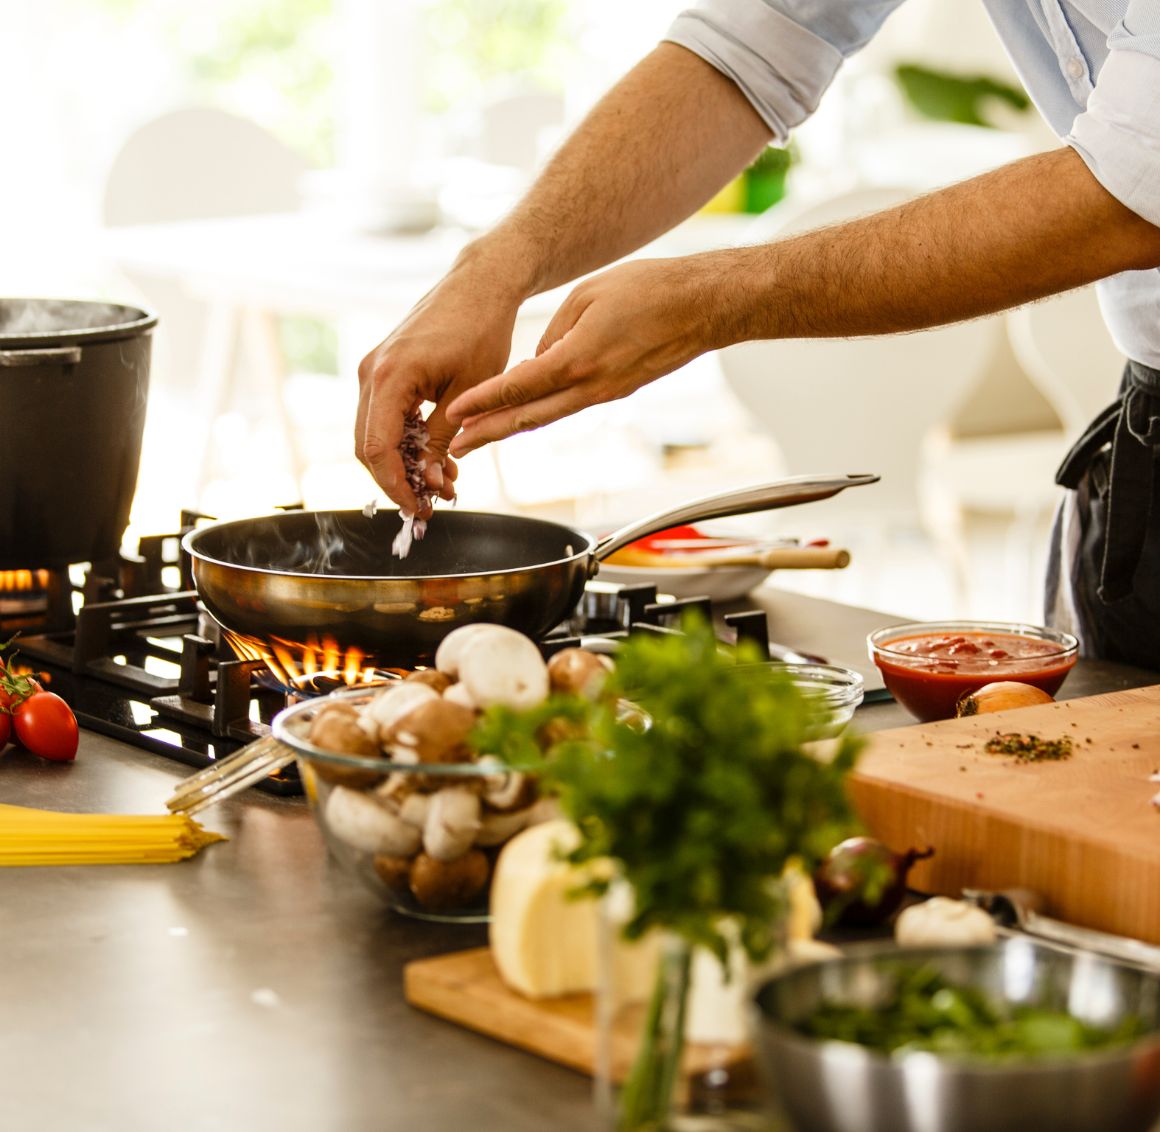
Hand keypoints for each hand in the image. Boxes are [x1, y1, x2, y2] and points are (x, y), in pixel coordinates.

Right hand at [356, 260, 522, 513]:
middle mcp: (371, 372)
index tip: (420, 509)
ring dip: (403, 464)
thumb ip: (443, 438)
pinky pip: (384, 416)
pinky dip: (405, 442)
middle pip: (367, 447)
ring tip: (443, 483)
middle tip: (432, 504)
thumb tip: (430, 481)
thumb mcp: (470, 393)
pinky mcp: (384, 370)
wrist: (480, 285)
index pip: (377, 448)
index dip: (395, 486)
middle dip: (397, 481)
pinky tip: (435, 457)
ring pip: (374, 434)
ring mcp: (373, 369)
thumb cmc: (482, 330)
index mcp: (390, 376)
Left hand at [445, 256, 730, 456]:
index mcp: (579, 359)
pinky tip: (521, 413)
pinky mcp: (616, 391)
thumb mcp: (587, 295)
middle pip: (528, 417)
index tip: (454, 414)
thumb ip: (554, 332)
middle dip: (488, 434)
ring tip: (479, 438)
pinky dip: (540, 412)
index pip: (520, 386)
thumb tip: (535, 361)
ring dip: (510, 429)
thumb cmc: (650, 290)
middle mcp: (591, 386)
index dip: (483, 402)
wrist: (702, 306)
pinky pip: (569, 406)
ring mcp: (605, 393)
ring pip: (548, 417)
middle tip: (455, 448)